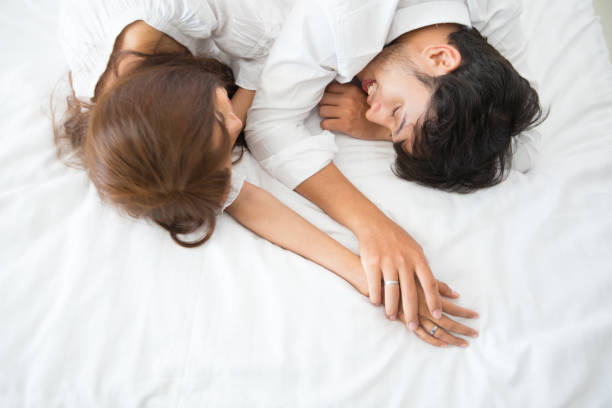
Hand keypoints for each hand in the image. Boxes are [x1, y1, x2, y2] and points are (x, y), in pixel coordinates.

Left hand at [318, 82, 389, 139]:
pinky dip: (325, 125)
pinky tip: (330, 125)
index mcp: (351, 90)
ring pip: (322, 111)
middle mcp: (348, 99)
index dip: (326, 94)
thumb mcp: (359, 94)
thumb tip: (328, 89)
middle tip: (327, 109)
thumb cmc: (368, 111)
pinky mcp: (345, 125)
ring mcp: (346, 112)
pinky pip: (325, 124)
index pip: (328, 88)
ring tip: (329, 117)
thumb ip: (346, 91)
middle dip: (323, 105)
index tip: (328, 100)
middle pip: (323, 99)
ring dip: (324, 115)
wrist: (380, 126)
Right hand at [357, 216, 441, 331]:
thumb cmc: (397, 239)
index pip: (430, 283)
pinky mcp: (372, 262)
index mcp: (418, 258)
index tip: (437, 315)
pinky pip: (375, 285)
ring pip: (392, 291)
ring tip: (392, 318)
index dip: (434, 301)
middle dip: (413, 312)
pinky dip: (376, 297)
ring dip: (392, 308)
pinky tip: (377, 304)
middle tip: (413, 327)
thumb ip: (427, 270)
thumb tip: (448, 291)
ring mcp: (387, 262)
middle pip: (411, 292)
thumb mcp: (416, 250)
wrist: (373, 224)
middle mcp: (404, 261)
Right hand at [397, 281, 478, 347]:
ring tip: (464, 343)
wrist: (381, 280)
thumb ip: (439, 286)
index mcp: (430, 297)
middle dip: (463, 329)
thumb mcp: (422, 276)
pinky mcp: (407, 323)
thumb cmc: (402, 275)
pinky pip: (423, 336)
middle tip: (475, 334)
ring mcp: (417, 318)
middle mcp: (425, 309)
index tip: (476, 316)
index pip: (453, 308)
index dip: (465, 313)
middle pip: (448, 323)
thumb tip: (456, 295)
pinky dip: (434, 341)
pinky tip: (444, 345)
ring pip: (438, 332)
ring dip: (452, 339)